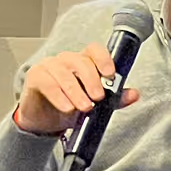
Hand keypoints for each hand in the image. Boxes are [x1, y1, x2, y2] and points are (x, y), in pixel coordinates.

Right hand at [16, 44, 140, 136]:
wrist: (44, 121)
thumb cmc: (70, 106)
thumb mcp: (95, 104)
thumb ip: (115, 99)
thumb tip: (134, 95)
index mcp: (84, 61)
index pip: (94, 50)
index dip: (103, 59)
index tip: (110, 74)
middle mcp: (67, 59)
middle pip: (81, 62)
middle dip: (92, 80)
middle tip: (98, 97)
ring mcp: (50, 66)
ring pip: (64, 73)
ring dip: (76, 91)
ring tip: (84, 107)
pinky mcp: (36, 76)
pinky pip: (48, 83)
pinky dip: (59, 96)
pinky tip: (67, 107)